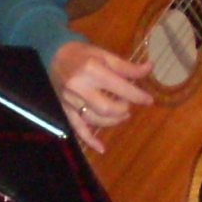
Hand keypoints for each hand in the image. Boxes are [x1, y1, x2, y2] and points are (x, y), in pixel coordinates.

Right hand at [51, 39, 153, 153]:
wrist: (53, 55)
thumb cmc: (81, 53)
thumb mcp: (104, 55)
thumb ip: (126, 66)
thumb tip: (148, 68)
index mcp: (92, 70)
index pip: (119, 88)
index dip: (137, 96)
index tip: (148, 100)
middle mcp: (79, 87)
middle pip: (107, 108)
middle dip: (123, 109)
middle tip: (128, 105)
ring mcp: (70, 100)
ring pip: (95, 119)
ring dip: (113, 121)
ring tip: (121, 115)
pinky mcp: (65, 109)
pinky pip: (77, 127)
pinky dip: (89, 140)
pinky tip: (101, 148)